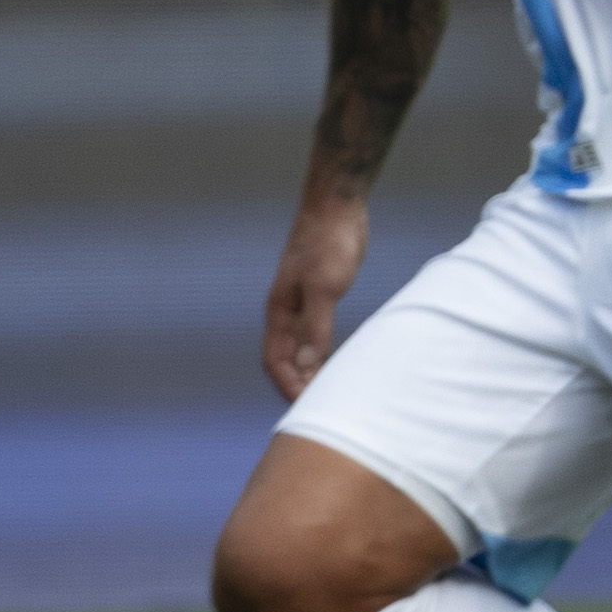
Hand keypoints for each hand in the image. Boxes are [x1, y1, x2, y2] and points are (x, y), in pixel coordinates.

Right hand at [262, 192, 369, 397]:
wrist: (337, 205)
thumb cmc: (329, 242)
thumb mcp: (324, 287)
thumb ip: (314, 326)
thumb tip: (305, 364)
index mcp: (279, 311)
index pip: (274, 360)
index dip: (287, 384)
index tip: (304, 405)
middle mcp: (285, 310)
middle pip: (284, 357)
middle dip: (296, 382)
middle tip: (319, 406)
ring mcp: (301, 300)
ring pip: (299, 345)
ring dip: (308, 367)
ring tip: (328, 388)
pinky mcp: (320, 291)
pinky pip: (314, 330)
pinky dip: (321, 348)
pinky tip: (337, 356)